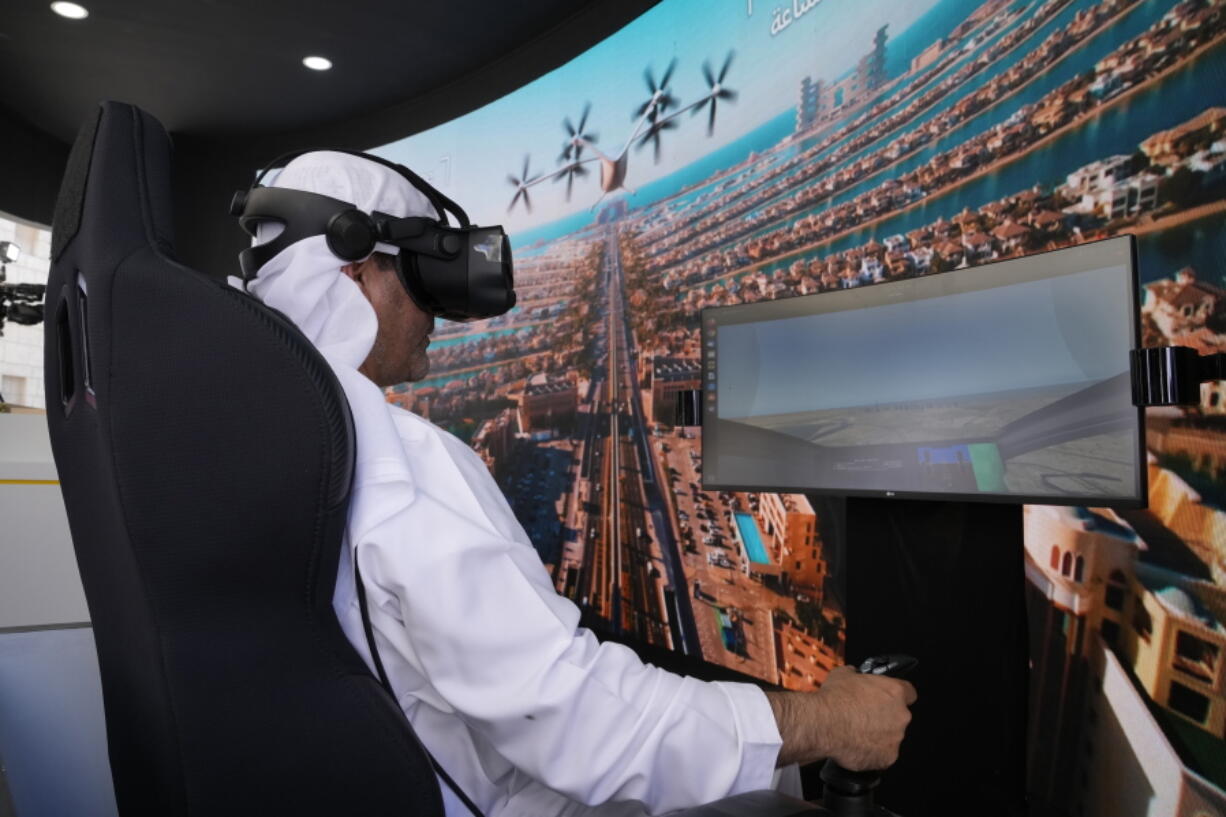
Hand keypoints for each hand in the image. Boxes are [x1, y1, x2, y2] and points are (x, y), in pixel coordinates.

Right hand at [765, 665, 915, 769]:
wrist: (823, 724)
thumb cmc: (834, 699)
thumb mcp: (842, 674)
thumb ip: (855, 674)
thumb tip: (853, 675)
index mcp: (894, 692)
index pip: (909, 692)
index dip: (897, 696)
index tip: (887, 699)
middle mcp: (900, 715)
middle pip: (899, 717)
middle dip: (884, 717)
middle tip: (864, 717)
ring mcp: (895, 738)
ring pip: (890, 737)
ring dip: (878, 736)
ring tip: (856, 733)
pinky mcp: (887, 758)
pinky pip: (882, 756)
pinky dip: (871, 753)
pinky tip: (855, 746)